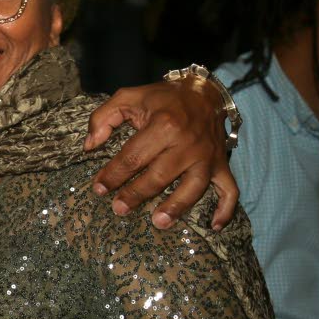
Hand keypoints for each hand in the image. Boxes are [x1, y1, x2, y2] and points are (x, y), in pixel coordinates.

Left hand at [84, 77, 238, 230]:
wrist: (203, 93)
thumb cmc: (162, 99)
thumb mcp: (128, 97)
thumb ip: (103, 118)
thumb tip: (89, 146)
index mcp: (164, 125)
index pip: (133, 156)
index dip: (113, 174)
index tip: (99, 189)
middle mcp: (188, 143)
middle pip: (160, 175)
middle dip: (137, 194)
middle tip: (119, 209)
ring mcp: (208, 156)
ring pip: (194, 187)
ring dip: (177, 207)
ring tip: (159, 223)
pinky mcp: (222, 164)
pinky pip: (230, 189)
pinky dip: (226, 209)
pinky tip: (215, 226)